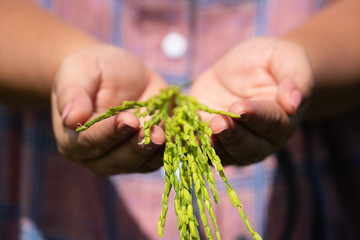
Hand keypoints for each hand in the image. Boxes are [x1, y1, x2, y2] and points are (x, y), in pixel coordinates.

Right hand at [51, 44, 166, 175]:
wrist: (117, 72)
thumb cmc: (92, 70)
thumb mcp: (78, 70)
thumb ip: (72, 93)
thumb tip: (70, 120)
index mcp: (73, 139)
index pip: (90, 142)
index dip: (109, 132)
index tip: (127, 120)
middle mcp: (96, 156)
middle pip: (116, 159)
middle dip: (135, 146)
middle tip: (151, 131)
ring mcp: (122, 159)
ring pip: (138, 163)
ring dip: (153, 152)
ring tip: (164, 135)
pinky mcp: (146, 155)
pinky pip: (157, 159)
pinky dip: (170, 150)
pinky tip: (179, 138)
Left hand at [189, 37, 312, 164]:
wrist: (248, 68)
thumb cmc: (272, 61)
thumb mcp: (286, 59)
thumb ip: (295, 78)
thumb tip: (294, 102)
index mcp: (282, 121)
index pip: (271, 122)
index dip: (256, 116)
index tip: (240, 108)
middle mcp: (260, 139)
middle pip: (248, 146)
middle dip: (232, 136)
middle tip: (218, 123)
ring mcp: (233, 141)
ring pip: (224, 154)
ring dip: (211, 146)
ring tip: (200, 133)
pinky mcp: (209, 136)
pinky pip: (200, 148)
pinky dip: (190, 145)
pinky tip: (178, 137)